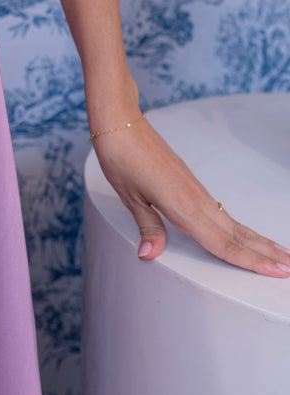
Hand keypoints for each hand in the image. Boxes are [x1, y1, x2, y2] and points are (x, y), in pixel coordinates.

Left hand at [93, 114, 289, 276]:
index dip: (250, 261)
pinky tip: (246, 234)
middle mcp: (196, 199)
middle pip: (237, 235)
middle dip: (266, 254)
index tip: (278, 272)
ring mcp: (197, 191)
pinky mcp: (193, 184)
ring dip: (259, 241)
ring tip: (282, 253)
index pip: (222, 243)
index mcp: (182, 206)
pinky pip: (222, 212)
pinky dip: (240, 227)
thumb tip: (148, 255)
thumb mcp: (128, 195)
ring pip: (233, 223)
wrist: (122, 121)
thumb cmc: (121, 157)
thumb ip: (147, 226)